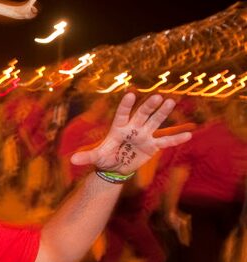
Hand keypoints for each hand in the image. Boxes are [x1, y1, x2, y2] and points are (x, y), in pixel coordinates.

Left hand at [70, 93, 191, 174]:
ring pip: (155, 122)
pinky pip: (165, 141)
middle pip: (142, 115)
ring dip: (163, 113)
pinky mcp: (152, 145)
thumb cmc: (105, 158)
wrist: (116, 167)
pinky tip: (188, 134)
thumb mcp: (95, 157)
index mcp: (118, 128)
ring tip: (172, 102)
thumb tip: (72, 160)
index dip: (125, 105)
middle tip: (158, 96)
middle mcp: (133, 128)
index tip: (129, 94)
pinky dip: (176, 138)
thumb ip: (86, 156)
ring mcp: (144, 135)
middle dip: (149, 107)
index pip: (122, 114)